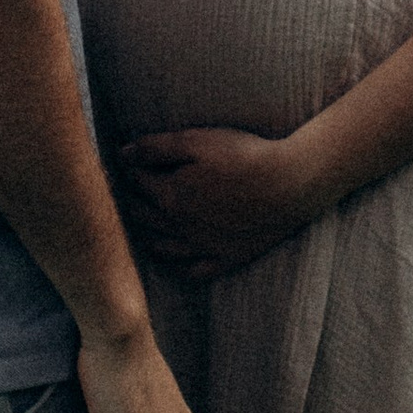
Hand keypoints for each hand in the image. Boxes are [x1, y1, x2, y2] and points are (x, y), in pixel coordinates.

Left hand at [119, 127, 325, 279]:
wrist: (290, 185)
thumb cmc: (245, 156)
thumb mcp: (197, 141)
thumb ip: (156, 147)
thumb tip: (122, 154)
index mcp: (170, 195)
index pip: (138, 180)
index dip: (130, 167)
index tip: (127, 159)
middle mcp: (180, 226)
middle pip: (142, 215)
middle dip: (131, 199)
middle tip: (127, 189)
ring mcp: (202, 246)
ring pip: (161, 247)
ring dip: (146, 233)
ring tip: (143, 221)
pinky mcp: (226, 258)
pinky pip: (193, 271)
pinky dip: (179, 266)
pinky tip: (176, 258)